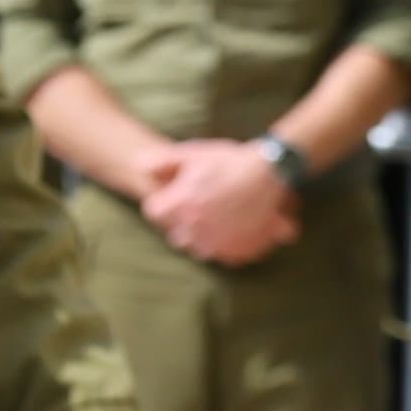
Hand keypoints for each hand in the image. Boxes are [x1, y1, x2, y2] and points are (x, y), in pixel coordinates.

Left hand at [136, 138, 298, 266]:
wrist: (271, 172)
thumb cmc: (229, 161)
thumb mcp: (192, 154)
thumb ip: (161, 162)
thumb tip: (139, 167)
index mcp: (178, 207)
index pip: (154, 212)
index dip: (164, 202)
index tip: (176, 195)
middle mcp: (194, 230)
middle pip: (176, 234)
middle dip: (184, 223)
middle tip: (203, 206)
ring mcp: (218, 244)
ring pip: (202, 248)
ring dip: (207, 237)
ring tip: (223, 219)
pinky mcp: (240, 252)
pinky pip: (229, 257)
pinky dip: (233, 247)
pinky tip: (241, 229)